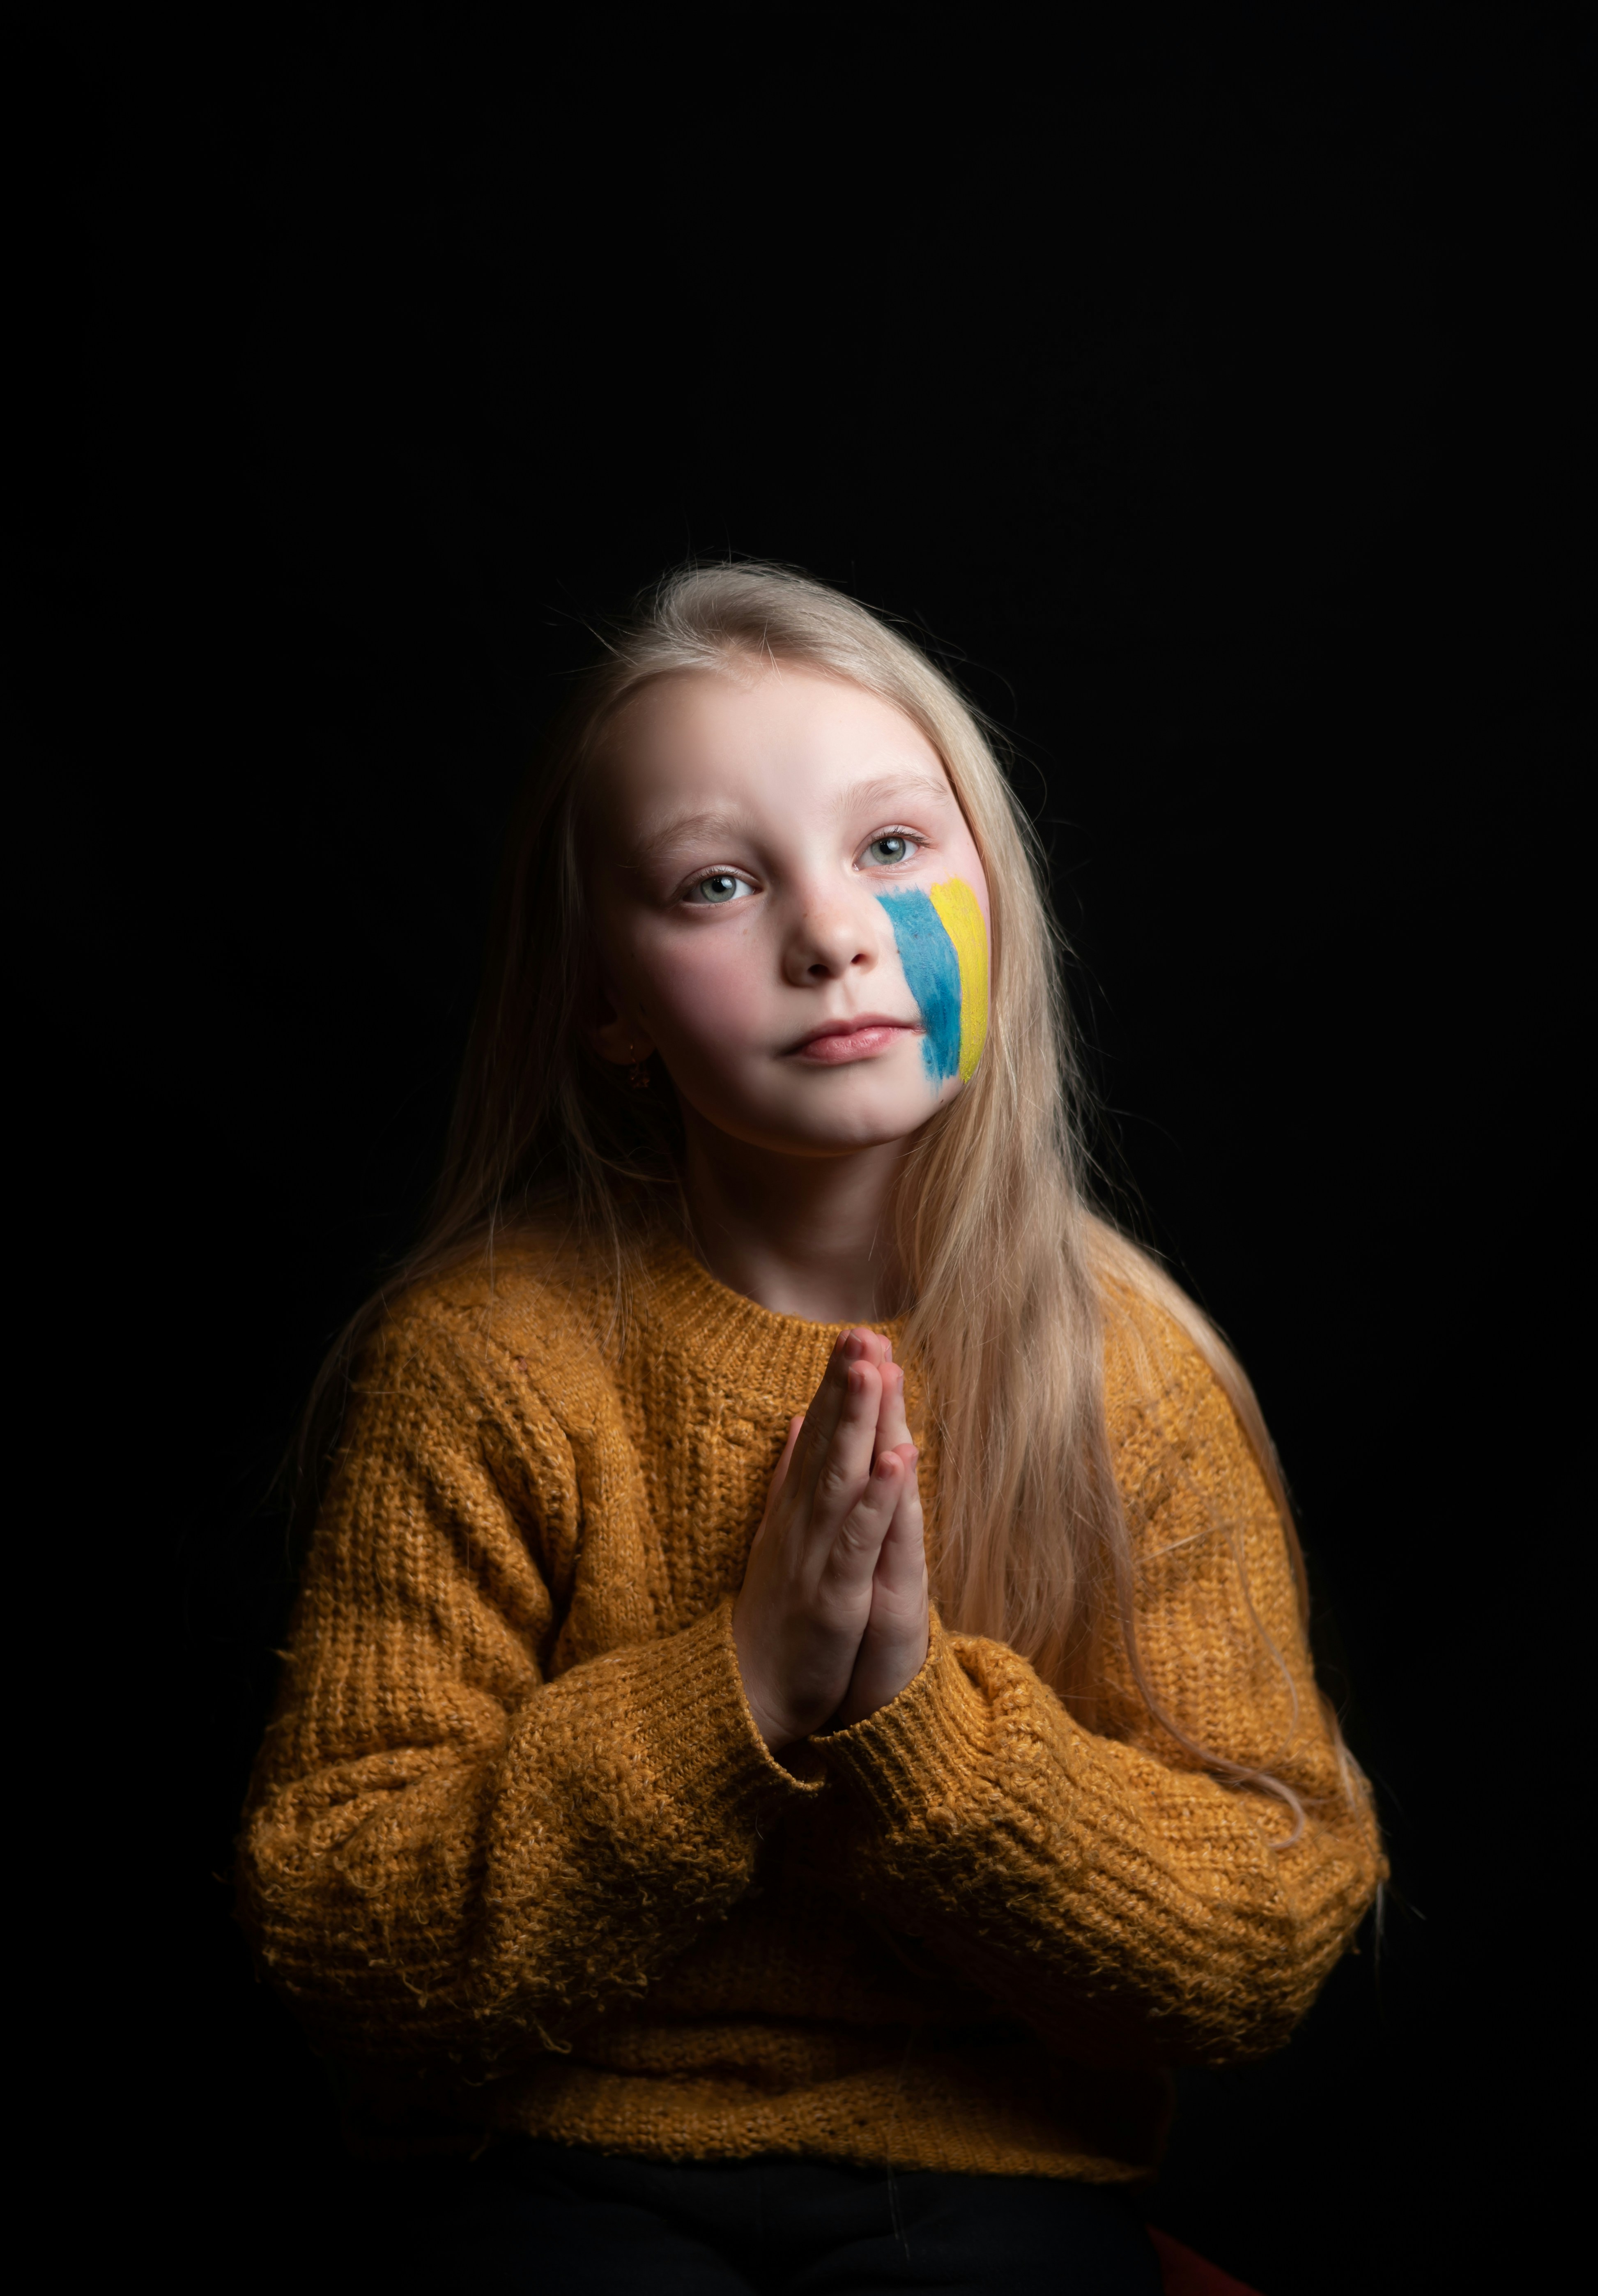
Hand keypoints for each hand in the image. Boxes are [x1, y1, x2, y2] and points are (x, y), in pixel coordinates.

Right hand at [732, 1330, 928, 1751]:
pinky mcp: (834, 1594)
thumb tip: (801, 1420)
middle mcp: (801, 1523)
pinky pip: (857, 1540)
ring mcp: (815, 1556)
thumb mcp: (778, 1536)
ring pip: (840, 1478)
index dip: (836, 1385)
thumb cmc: (772, 1615)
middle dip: (846, 1386)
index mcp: (794, 1509)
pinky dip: (875, 1498)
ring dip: (856, 1423)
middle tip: (860, 1331)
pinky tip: (893, 1459)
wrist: (747, 1692)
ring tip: (873, 1370)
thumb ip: (789, 1476)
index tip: (855, 1335)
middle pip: (827, 1443)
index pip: (817, 1434)